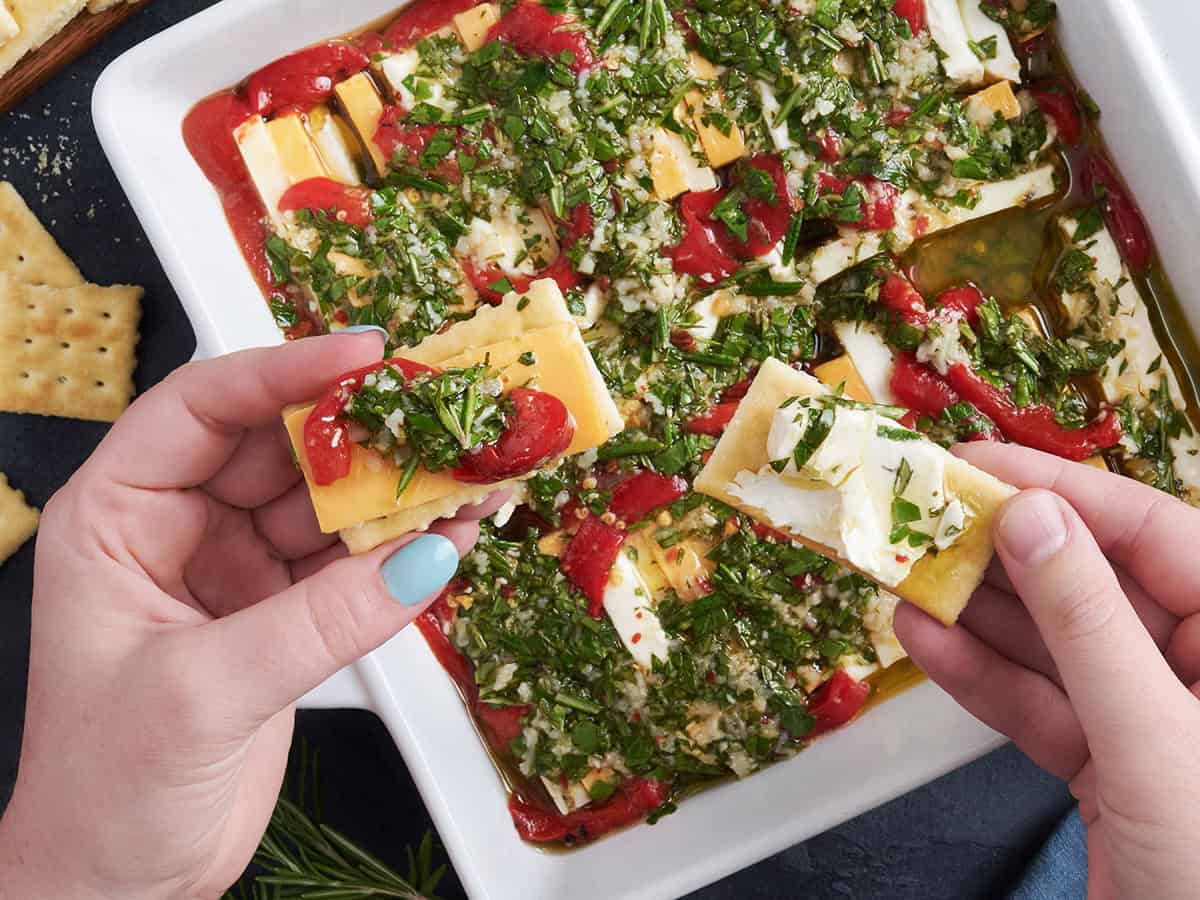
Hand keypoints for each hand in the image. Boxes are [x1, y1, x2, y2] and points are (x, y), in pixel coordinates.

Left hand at [0, 334, 500, 899]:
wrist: (122, 883)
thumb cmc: (106, 791)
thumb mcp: (205, 692)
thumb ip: (321, 620)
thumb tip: (425, 557)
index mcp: (117, 517)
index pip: (203, 408)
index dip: (284, 370)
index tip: (364, 355)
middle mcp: (178, 527)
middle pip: (281, 445)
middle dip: (364, 429)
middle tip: (443, 411)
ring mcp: (237, 568)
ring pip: (328, 500)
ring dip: (399, 487)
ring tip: (473, 468)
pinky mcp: (284, 611)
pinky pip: (353, 559)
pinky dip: (406, 545)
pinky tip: (456, 529)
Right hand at [895, 443, 1199, 899]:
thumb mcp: (1157, 742)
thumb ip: (1089, 627)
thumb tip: (1032, 520)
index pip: (1152, 532)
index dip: (1061, 490)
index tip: (975, 463)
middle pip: (1092, 584)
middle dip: (1002, 555)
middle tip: (920, 518)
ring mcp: (1155, 719)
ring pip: (1054, 644)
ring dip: (976, 614)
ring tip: (902, 575)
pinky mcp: (1111, 766)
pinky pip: (1040, 704)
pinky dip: (980, 678)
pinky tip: (924, 642)